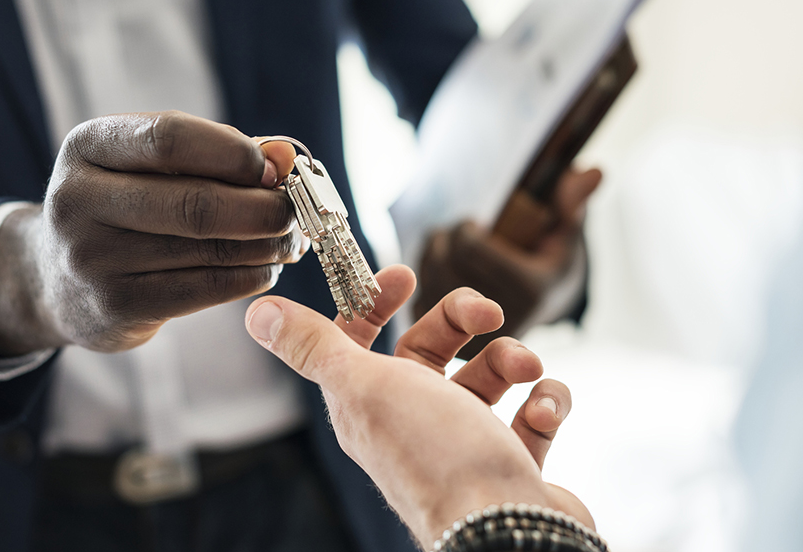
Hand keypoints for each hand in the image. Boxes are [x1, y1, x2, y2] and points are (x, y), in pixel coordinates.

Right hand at [0, 111, 304, 354]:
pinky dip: (249, 277)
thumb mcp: (147, 166)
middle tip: (295, 212)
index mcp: (87, 146)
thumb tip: (283, 156)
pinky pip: (203, 289)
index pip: (170, 137)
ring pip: (206, 250)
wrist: (55, 279)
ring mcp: (92, 258)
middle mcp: (78, 200)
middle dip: (262, 208)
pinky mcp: (115, 306)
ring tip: (289, 240)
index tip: (276, 168)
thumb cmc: (124, 207)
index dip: (234, 153)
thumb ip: (214, 154)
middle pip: (195, 203)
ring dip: (265, 245)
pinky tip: (266, 268)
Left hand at [245, 265, 591, 547]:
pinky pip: (532, 414)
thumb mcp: (363, 386)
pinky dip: (545, 402)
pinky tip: (544, 410)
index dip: (374, 303)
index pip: (359, 341)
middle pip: (430, 349)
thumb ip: (314, 346)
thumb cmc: (435, 455)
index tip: (405, 276)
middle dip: (461, 320)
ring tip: (527, 370)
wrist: (505, 529)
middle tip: (489, 314)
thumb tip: (257, 312)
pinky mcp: (510, 463)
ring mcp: (464, 444)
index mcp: (368, 403)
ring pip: (488, 376)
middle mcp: (412, 423)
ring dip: (511, 359)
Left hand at [416, 168, 601, 356]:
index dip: (464, 227)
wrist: (540, 309)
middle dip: (446, 238)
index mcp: (530, 290)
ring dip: (431, 255)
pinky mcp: (452, 346)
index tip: (474, 224)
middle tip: (457, 233)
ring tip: (449, 248)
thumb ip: (572, 202)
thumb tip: (594, 171)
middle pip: (444, 260)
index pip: (469, 246)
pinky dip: (424, 281)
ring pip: (427, 279)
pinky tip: (439, 272)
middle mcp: (502, 318)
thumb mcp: (565, 233)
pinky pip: (419, 301)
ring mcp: (475, 337)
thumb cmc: (551, 261)